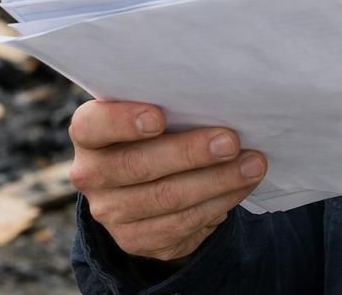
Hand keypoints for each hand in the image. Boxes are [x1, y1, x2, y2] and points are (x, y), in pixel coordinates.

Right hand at [68, 101, 266, 260]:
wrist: (142, 182)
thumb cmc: (154, 132)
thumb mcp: (150, 111)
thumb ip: (170, 105)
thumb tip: (221, 101)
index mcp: (89, 133)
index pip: (93, 126)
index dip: (123, 121)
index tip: (159, 116)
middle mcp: (91, 175)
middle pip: (138, 166)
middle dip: (190, 153)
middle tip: (231, 141)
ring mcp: (110, 212)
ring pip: (166, 199)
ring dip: (217, 182)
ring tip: (252, 165)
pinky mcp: (135, 240)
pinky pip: (181, 226)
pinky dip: (218, 204)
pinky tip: (241, 188)